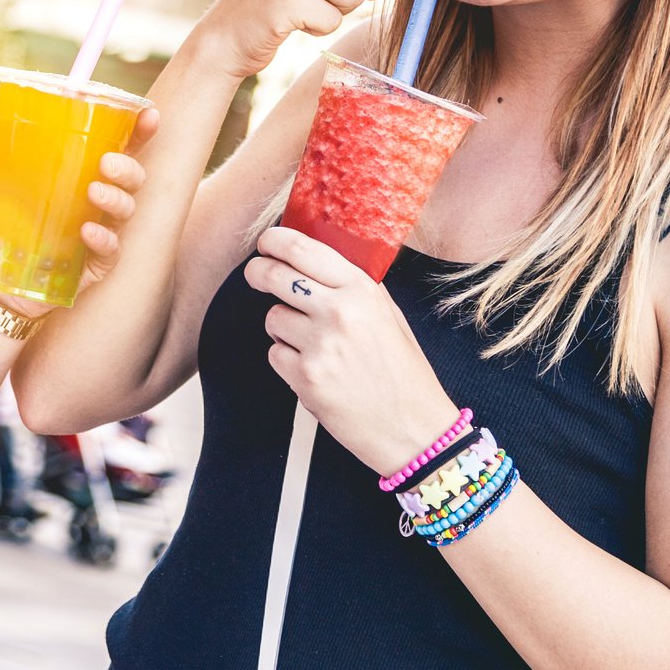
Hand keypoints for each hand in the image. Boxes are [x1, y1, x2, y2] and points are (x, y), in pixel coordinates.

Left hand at [0, 89, 160, 318]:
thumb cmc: (6, 214)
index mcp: (86, 172)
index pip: (123, 147)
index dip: (141, 131)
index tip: (150, 115)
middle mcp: (100, 200)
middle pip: (134, 177)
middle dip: (128, 167)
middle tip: (106, 162)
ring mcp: (102, 230)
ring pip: (127, 210)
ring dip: (116, 198)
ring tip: (93, 192)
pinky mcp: (95, 263)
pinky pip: (111, 250)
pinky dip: (103, 238)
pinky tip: (86, 231)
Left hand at [245, 225, 460, 475]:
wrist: (413, 428)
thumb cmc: (402, 371)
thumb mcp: (388, 315)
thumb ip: (353, 287)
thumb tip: (312, 260)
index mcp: (361, 290)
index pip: (302, 249)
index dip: (274, 240)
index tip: (266, 242)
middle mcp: (339, 312)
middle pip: (275, 275)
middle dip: (258, 272)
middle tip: (256, 274)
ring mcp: (320, 346)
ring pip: (272, 318)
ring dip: (282, 327)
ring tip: (311, 343)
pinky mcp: (306, 378)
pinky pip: (275, 354)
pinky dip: (286, 360)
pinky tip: (314, 370)